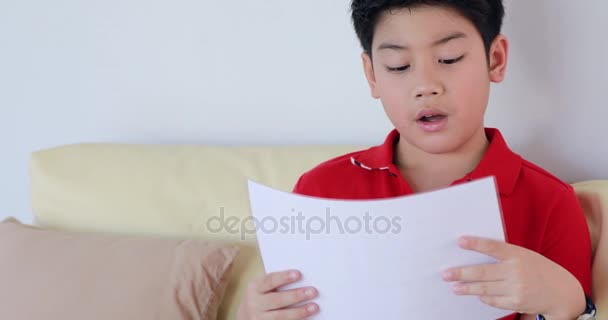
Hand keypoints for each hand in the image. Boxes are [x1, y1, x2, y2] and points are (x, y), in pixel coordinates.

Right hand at [236, 269, 318, 319]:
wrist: (246, 317)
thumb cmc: (261, 298)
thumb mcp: (262, 288)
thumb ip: (276, 284)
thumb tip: (302, 281)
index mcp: (254, 288)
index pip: (270, 281)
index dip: (284, 277)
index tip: (298, 274)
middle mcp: (254, 304)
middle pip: (277, 299)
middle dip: (296, 295)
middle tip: (313, 291)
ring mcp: (258, 319)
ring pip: (281, 316)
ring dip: (299, 311)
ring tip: (314, 307)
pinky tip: (307, 319)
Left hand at [442, 236, 585, 319]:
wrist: (561, 291)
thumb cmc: (537, 269)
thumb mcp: (524, 255)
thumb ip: (504, 254)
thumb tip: (474, 253)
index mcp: (517, 254)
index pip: (493, 247)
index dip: (476, 244)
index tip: (460, 241)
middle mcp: (516, 270)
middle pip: (483, 272)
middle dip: (461, 273)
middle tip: (446, 274)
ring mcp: (517, 288)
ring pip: (485, 289)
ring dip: (467, 288)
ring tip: (454, 287)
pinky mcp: (517, 302)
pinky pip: (494, 301)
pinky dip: (484, 298)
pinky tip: (476, 295)